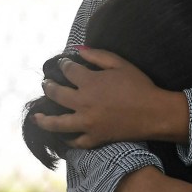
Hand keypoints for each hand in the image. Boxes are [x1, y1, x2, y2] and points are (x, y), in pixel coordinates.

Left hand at [35, 48, 189, 146]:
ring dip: (43, 118)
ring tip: (37, 115)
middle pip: (56, 94)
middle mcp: (83, 103)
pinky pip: (74, 141)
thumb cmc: (141, 86)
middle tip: (46, 84)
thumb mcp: (121, 65)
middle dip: (48, 87)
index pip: (69, 71)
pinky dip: (65, 138)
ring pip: (56, 123)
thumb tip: (77, 50)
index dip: (64, 65)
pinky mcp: (94, 138)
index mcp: (90, 83)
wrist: (155, 112)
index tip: (63, 64)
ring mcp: (86, 122)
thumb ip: (98, 55)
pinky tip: (61, 135)